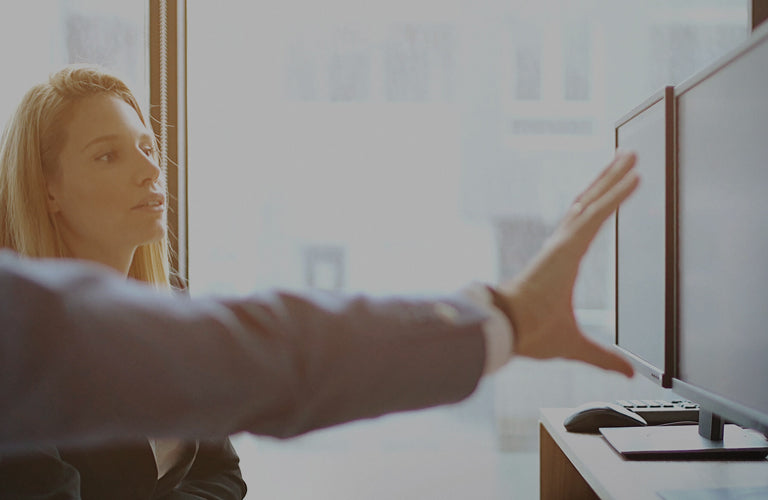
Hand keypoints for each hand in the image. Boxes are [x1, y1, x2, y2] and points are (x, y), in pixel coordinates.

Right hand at [498, 152, 638, 376]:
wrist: (507, 332)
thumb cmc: (530, 333)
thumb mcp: (576, 344)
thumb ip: (603, 356)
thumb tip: (627, 373)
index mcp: (561, 261)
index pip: (585, 224)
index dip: (599, 203)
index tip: (612, 186)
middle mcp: (561, 245)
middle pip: (589, 203)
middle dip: (607, 179)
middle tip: (626, 158)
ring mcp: (563, 243)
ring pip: (593, 201)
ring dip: (613, 178)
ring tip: (630, 157)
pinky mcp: (567, 246)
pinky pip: (597, 214)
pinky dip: (615, 195)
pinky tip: (632, 178)